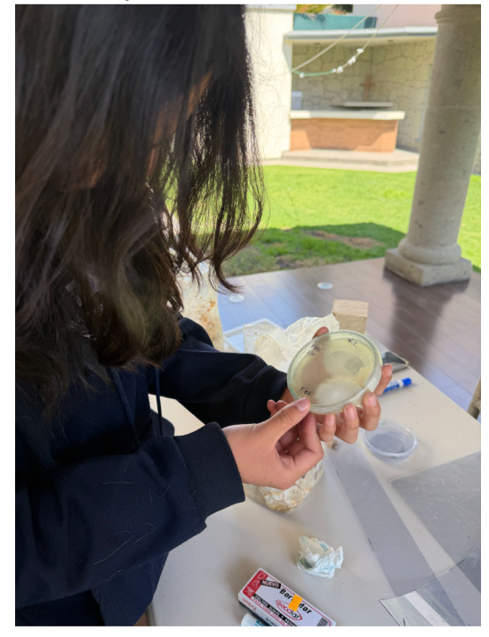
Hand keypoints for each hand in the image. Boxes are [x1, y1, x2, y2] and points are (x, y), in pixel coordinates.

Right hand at [223, 398, 323, 489]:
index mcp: (288, 472)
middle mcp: (284, 468)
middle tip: (293, 403)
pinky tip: (270, 405)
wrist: (209, 457)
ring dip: (286, 417)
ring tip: (277, 402)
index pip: (313, 452)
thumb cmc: (237, 452)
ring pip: (290, 434)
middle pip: (303, 441)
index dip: (311, 431)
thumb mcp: (264, 433)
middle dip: (298, 421)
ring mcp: (274, 457)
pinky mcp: (265, 448)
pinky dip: (276, 419)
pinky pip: (278, 432)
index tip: (306, 412)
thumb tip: (307, 404)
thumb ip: (287, 418)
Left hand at [270, 327, 392, 444]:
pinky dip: (327, 429)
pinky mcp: (318, 432)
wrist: (284, 393)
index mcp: (353, 396)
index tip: (385, 368)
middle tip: (366, 396)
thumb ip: (320, 346)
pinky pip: (327, 437)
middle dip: (373, 410)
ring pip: (352, 434)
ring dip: (352, 422)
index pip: (375, 390)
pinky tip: (325, 418)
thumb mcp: (314, 361)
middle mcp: (347, 413)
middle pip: (370, 421)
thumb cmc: (306, 379)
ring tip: (344, 409)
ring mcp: (334, 426)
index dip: (384, 380)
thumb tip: (324, 330)